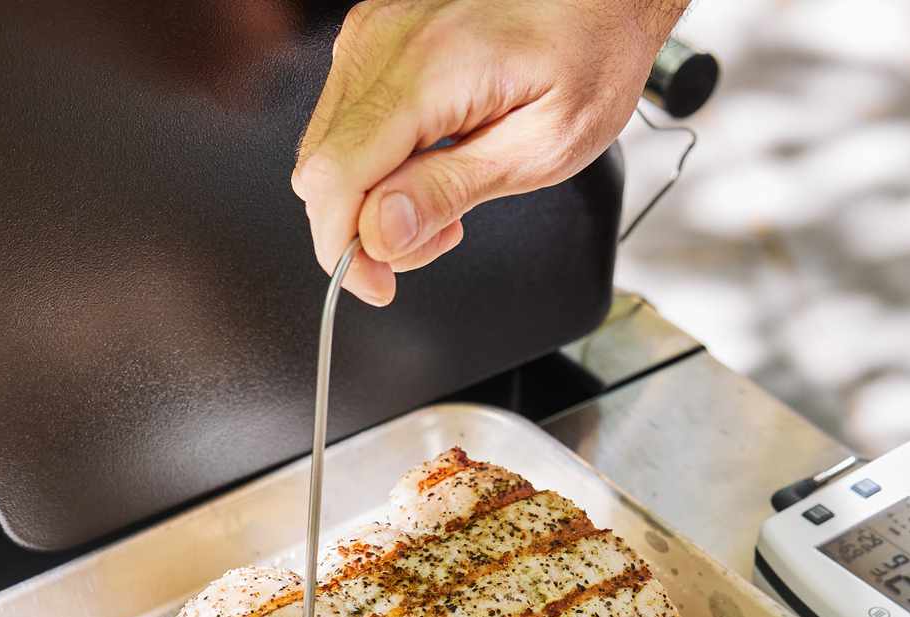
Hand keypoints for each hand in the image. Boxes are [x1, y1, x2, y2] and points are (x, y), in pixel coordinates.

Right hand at [292, 0, 686, 304]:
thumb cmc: (588, 56)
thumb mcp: (542, 147)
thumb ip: (451, 190)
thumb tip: (379, 233)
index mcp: (427, 71)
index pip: (335, 178)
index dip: (344, 248)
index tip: (376, 285)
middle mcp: (383, 45)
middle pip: (321, 171)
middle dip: (364, 229)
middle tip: (434, 237)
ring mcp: (372, 38)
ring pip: (326, 153)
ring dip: (371, 199)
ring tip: (442, 198)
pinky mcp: (373, 41)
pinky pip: (344, 125)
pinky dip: (375, 164)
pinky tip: (428, 163)